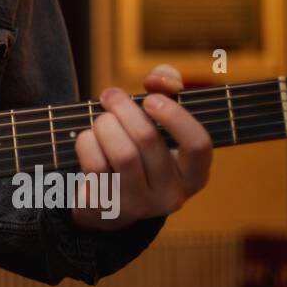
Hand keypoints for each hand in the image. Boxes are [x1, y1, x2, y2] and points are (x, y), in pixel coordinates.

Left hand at [69, 63, 211, 231]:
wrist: (107, 203)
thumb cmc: (139, 151)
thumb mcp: (159, 123)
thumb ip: (166, 89)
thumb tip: (160, 79)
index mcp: (193, 175)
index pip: (199, 145)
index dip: (175, 116)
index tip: (150, 99)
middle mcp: (171, 195)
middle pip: (147, 139)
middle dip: (123, 109)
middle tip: (111, 96)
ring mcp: (139, 205)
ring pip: (122, 153)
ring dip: (105, 125)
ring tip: (101, 119)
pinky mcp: (107, 207)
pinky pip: (96, 164)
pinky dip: (87, 142)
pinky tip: (88, 140)